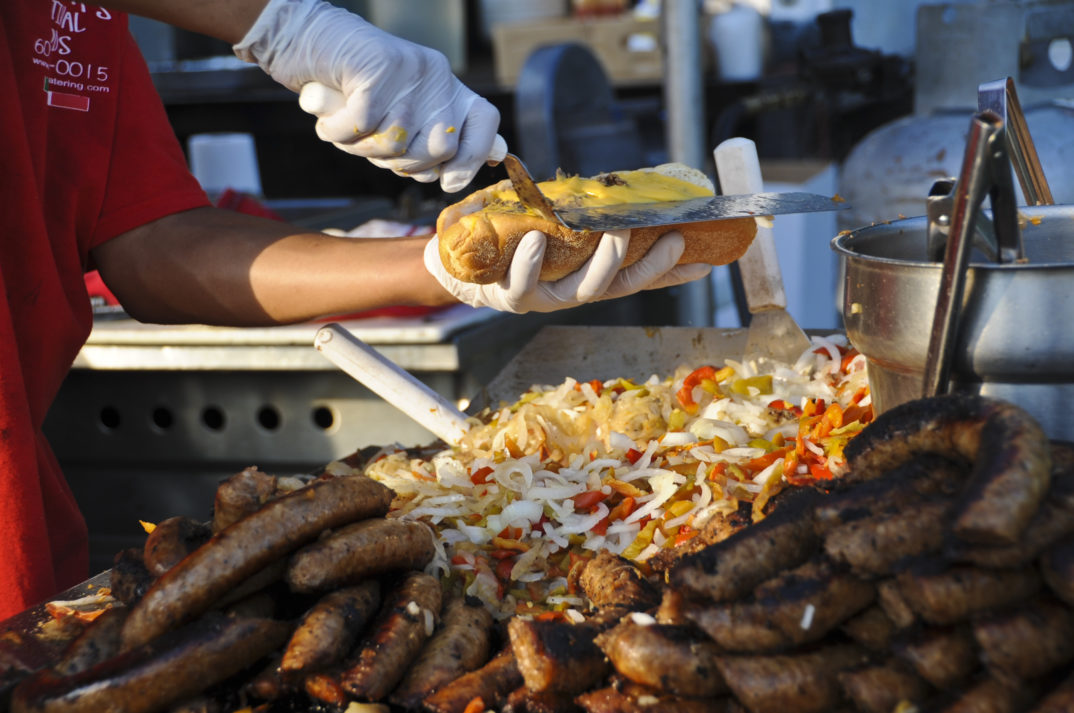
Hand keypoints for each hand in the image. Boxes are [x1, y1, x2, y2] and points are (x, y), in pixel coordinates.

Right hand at [233, 0, 499, 191]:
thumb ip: (423, 143)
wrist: (301, 39)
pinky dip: (337, 132)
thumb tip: (455, 178)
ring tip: (344, 127)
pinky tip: (327, 120)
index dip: (472, 157)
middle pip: (438, 149)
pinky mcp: (381, 65)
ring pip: (396, 141)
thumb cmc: (348, 89)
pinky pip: (363, 125)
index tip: (449, 180)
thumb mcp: (392, 119)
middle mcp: (437, 75)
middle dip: (399, 164)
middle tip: (369, 145)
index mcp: (447, 88)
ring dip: (360, 147)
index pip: (485, 122)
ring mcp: (412, 68)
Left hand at [424, 230, 712, 313]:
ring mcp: (542, 299)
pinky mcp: (508, 298)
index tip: (707, 263)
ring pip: (580, 290)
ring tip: (615, 232)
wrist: (458, 267)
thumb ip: (584, 215)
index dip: (672, 274)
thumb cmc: (511, 240)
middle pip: (619, 286)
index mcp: (586, 277)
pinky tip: (535, 241)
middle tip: (672, 238)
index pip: (639, 278)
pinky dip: (530, 263)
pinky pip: (521, 283)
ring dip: (602, 262)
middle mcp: (570, 292)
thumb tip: (622, 186)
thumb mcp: (554, 226)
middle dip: (650, 265)